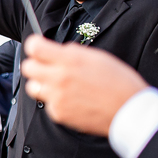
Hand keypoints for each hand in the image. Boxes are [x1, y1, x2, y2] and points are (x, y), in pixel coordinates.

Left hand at [20, 35, 147, 135]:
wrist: (130, 111)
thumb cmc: (120, 83)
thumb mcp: (100, 58)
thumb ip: (74, 52)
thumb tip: (60, 49)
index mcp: (71, 60)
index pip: (34, 47)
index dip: (35, 45)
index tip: (38, 46)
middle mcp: (60, 78)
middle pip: (27, 67)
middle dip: (36, 65)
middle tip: (47, 67)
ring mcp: (57, 97)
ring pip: (33, 87)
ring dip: (42, 84)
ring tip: (60, 85)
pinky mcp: (58, 113)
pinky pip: (47, 103)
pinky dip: (56, 101)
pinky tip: (73, 100)